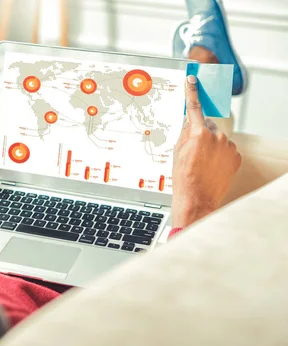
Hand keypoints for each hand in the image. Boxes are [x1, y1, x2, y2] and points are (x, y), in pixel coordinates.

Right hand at [171, 75, 241, 228]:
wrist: (197, 199)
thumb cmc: (184, 178)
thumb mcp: (177, 152)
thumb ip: (185, 133)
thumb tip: (190, 123)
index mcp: (198, 133)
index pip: (194, 107)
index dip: (192, 92)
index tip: (192, 79)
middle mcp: (217, 137)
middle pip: (207, 127)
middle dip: (200, 135)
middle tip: (192, 153)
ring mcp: (229, 147)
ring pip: (218, 139)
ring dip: (210, 147)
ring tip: (202, 164)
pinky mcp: (236, 156)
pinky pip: (226, 150)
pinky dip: (219, 155)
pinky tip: (211, 167)